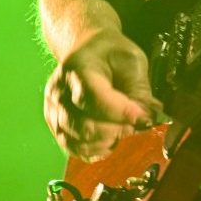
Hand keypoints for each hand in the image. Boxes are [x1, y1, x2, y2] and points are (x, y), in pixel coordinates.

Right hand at [43, 27, 163, 160]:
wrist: (86, 49)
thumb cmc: (110, 54)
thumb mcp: (132, 61)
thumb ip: (139, 90)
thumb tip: (146, 119)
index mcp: (77, 69)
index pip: (94, 99)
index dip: (121, 113)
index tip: (144, 117)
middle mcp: (58, 92)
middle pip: (84, 126)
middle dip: (117, 130)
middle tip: (138, 123)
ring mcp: (53, 112)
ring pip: (79, 142)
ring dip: (108, 142)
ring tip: (123, 128)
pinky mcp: (55, 126)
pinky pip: (74, 149)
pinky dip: (96, 150)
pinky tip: (110, 139)